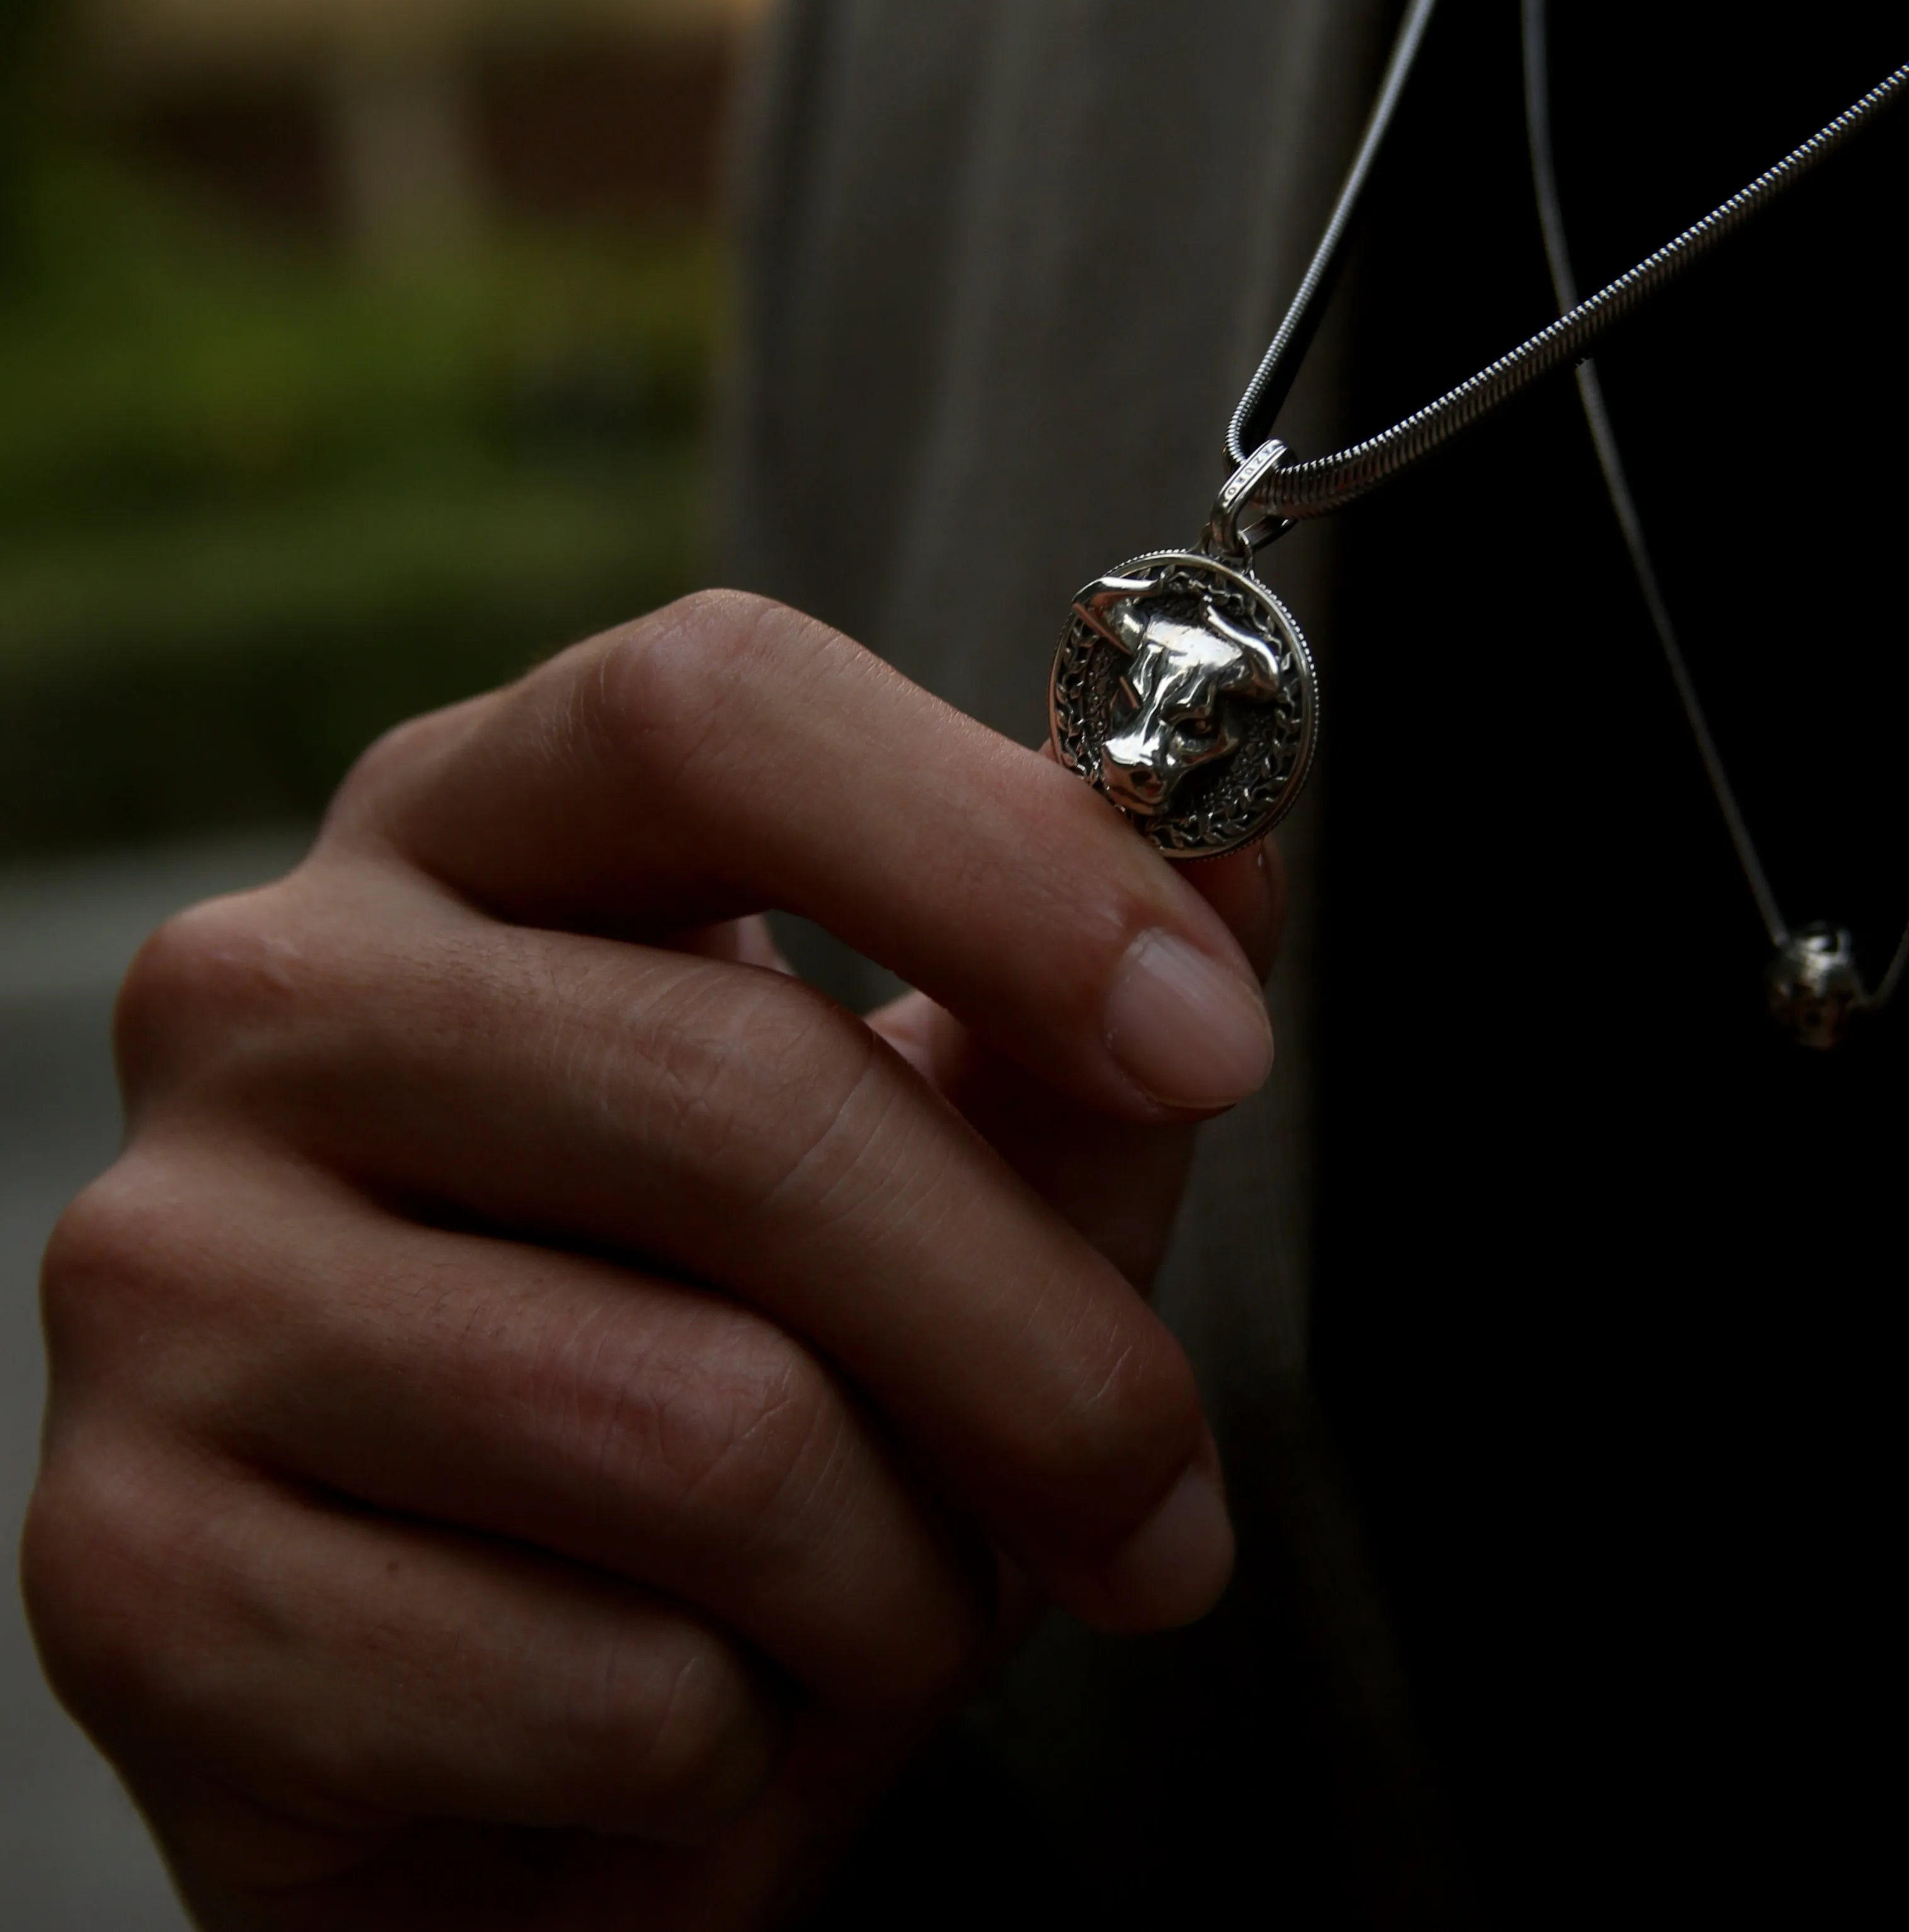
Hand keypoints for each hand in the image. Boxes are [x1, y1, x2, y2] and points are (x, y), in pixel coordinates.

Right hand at [23, 592, 1282, 1929]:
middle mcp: (271, 998)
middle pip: (739, 1097)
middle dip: (1038, 1348)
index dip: (999, 858)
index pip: (708, 710)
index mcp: (473, 830)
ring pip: (699, 1428)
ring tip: (886, 1609)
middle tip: (1158, 1497)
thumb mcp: (945, 1163)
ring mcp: (165, 1275)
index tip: (1216, 1038)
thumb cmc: (761, 1387)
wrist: (530, 1736)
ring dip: (899, 1580)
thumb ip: (1064, 1005)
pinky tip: (688, 1720)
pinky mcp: (128, 1574)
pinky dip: (739, 1747)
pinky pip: (598, 1684)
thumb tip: (1233, 823)